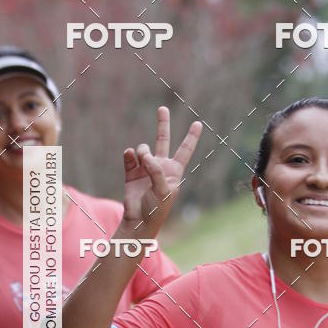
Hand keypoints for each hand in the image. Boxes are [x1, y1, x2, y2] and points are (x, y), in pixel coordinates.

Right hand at [122, 106, 201, 232]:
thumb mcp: (163, 191)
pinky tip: (130, 156)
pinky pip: (129, 156)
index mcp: (174, 171)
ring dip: (143, 152)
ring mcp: (144, 168)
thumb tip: (143, 154)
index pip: (185, 150)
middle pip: (163, 140)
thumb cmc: (157, 209)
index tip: (198, 123)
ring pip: (143, 149)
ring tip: (142, 161)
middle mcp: (160, 166)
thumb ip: (156, 171)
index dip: (191, 137)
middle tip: (162, 108)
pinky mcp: (131, 172)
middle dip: (162, 124)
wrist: (139, 220)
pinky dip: (129, 155)